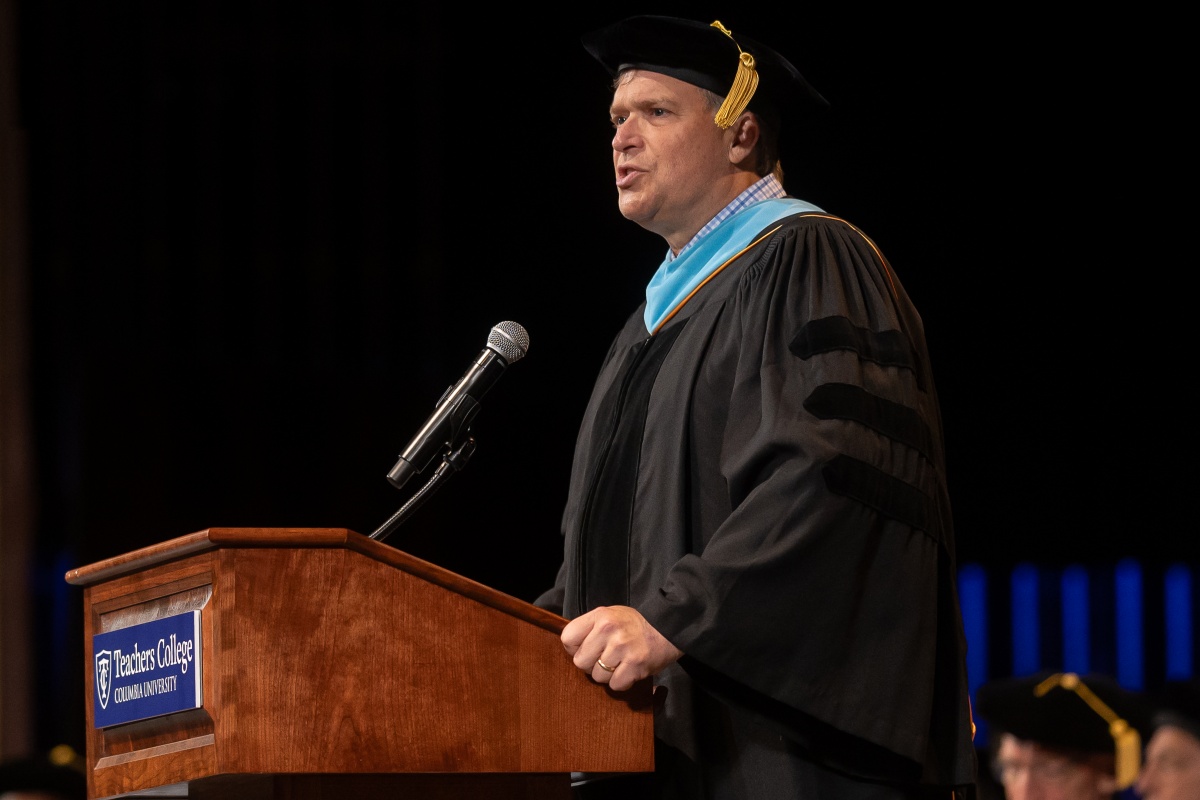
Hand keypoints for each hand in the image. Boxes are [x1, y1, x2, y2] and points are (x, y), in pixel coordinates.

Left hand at [561, 605, 683, 690]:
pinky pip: (615, 684)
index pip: (568, 638)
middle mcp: (608, 630)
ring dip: (607, 675)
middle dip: (590, 664)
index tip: (585, 649)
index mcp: (600, 616)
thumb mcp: (611, 615)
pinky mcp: (635, 665)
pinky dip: (621, 682)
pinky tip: (629, 671)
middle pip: (580, 661)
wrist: (669, 628)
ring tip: (620, 664)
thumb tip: (570, 648)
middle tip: (605, 659)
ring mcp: (622, 648)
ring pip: (597, 676)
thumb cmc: (635, 624)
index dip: (574, 648)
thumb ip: (590, 628)